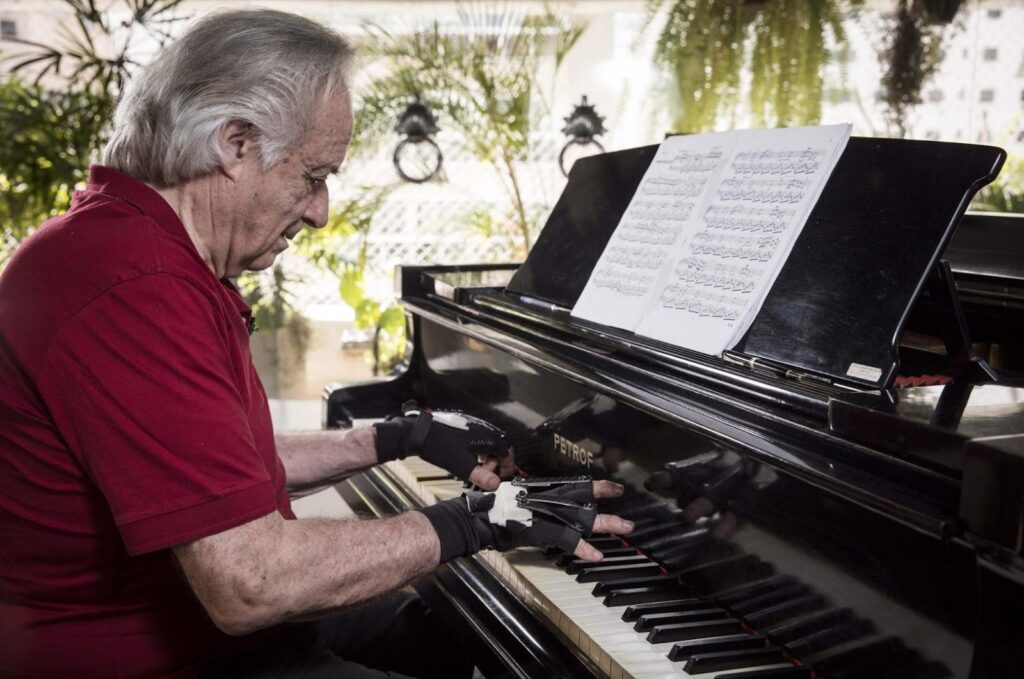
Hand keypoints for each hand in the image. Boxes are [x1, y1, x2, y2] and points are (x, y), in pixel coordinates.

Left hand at [374, 404, 511, 488]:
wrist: (419, 432)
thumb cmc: (438, 446)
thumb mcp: (461, 465)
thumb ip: (480, 476)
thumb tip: (496, 484)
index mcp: (485, 435)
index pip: (507, 449)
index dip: (508, 464)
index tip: (503, 475)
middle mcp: (482, 427)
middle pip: (498, 446)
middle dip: (496, 462)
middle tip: (487, 473)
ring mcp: (472, 425)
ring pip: (487, 443)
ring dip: (487, 457)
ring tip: (477, 468)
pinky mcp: (463, 426)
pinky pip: (478, 440)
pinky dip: (478, 451)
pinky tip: (468, 459)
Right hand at [468, 479, 632, 561]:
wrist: (485, 517)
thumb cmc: (498, 506)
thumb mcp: (522, 497)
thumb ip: (537, 500)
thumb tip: (544, 503)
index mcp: (548, 490)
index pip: (579, 486)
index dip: (599, 487)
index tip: (616, 487)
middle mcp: (554, 500)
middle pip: (588, 503)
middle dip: (609, 508)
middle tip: (628, 516)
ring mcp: (553, 516)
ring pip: (587, 520)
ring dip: (608, 525)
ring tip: (626, 528)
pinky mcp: (548, 532)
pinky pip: (571, 542)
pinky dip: (584, 550)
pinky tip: (597, 556)